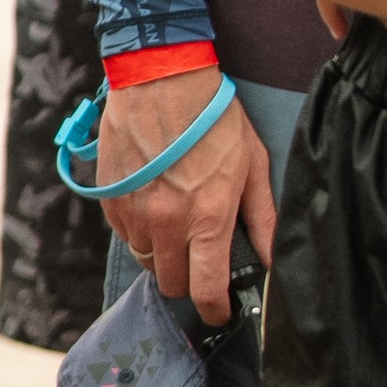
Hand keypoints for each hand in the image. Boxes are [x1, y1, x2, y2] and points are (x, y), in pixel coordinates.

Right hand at [88, 70, 273, 321]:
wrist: (161, 77)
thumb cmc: (214, 117)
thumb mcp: (253, 163)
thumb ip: (263, 217)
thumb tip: (275, 258)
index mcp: (208, 219)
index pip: (206, 290)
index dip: (215, 309)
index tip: (219, 310)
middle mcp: (167, 224)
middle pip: (172, 283)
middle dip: (188, 280)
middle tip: (199, 259)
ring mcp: (135, 213)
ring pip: (146, 261)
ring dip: (162, 255)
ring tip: (177, 225)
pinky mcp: (111, 200)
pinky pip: (126, 235)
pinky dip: (140, 231)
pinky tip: (155, 204)